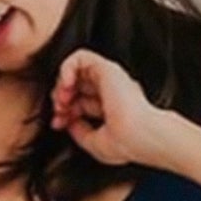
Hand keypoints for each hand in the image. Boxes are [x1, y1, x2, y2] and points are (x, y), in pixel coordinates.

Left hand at [49, 49, 187, 166]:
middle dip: (59, 98)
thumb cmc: (129, 143)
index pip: (79, 102)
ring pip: (76, 70)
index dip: (64, 112)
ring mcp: (109, 79)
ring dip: (61, 83)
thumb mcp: (95, 143)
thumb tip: (67, 123)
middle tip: (59, 111)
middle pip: (75, 86)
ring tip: (62, 99)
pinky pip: (80, 57)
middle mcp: (111, 91)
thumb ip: (79, 131)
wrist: (141, 135)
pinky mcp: (107, 69)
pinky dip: (66, 68)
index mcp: (111, 107)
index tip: (59, 124)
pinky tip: (66, 84)